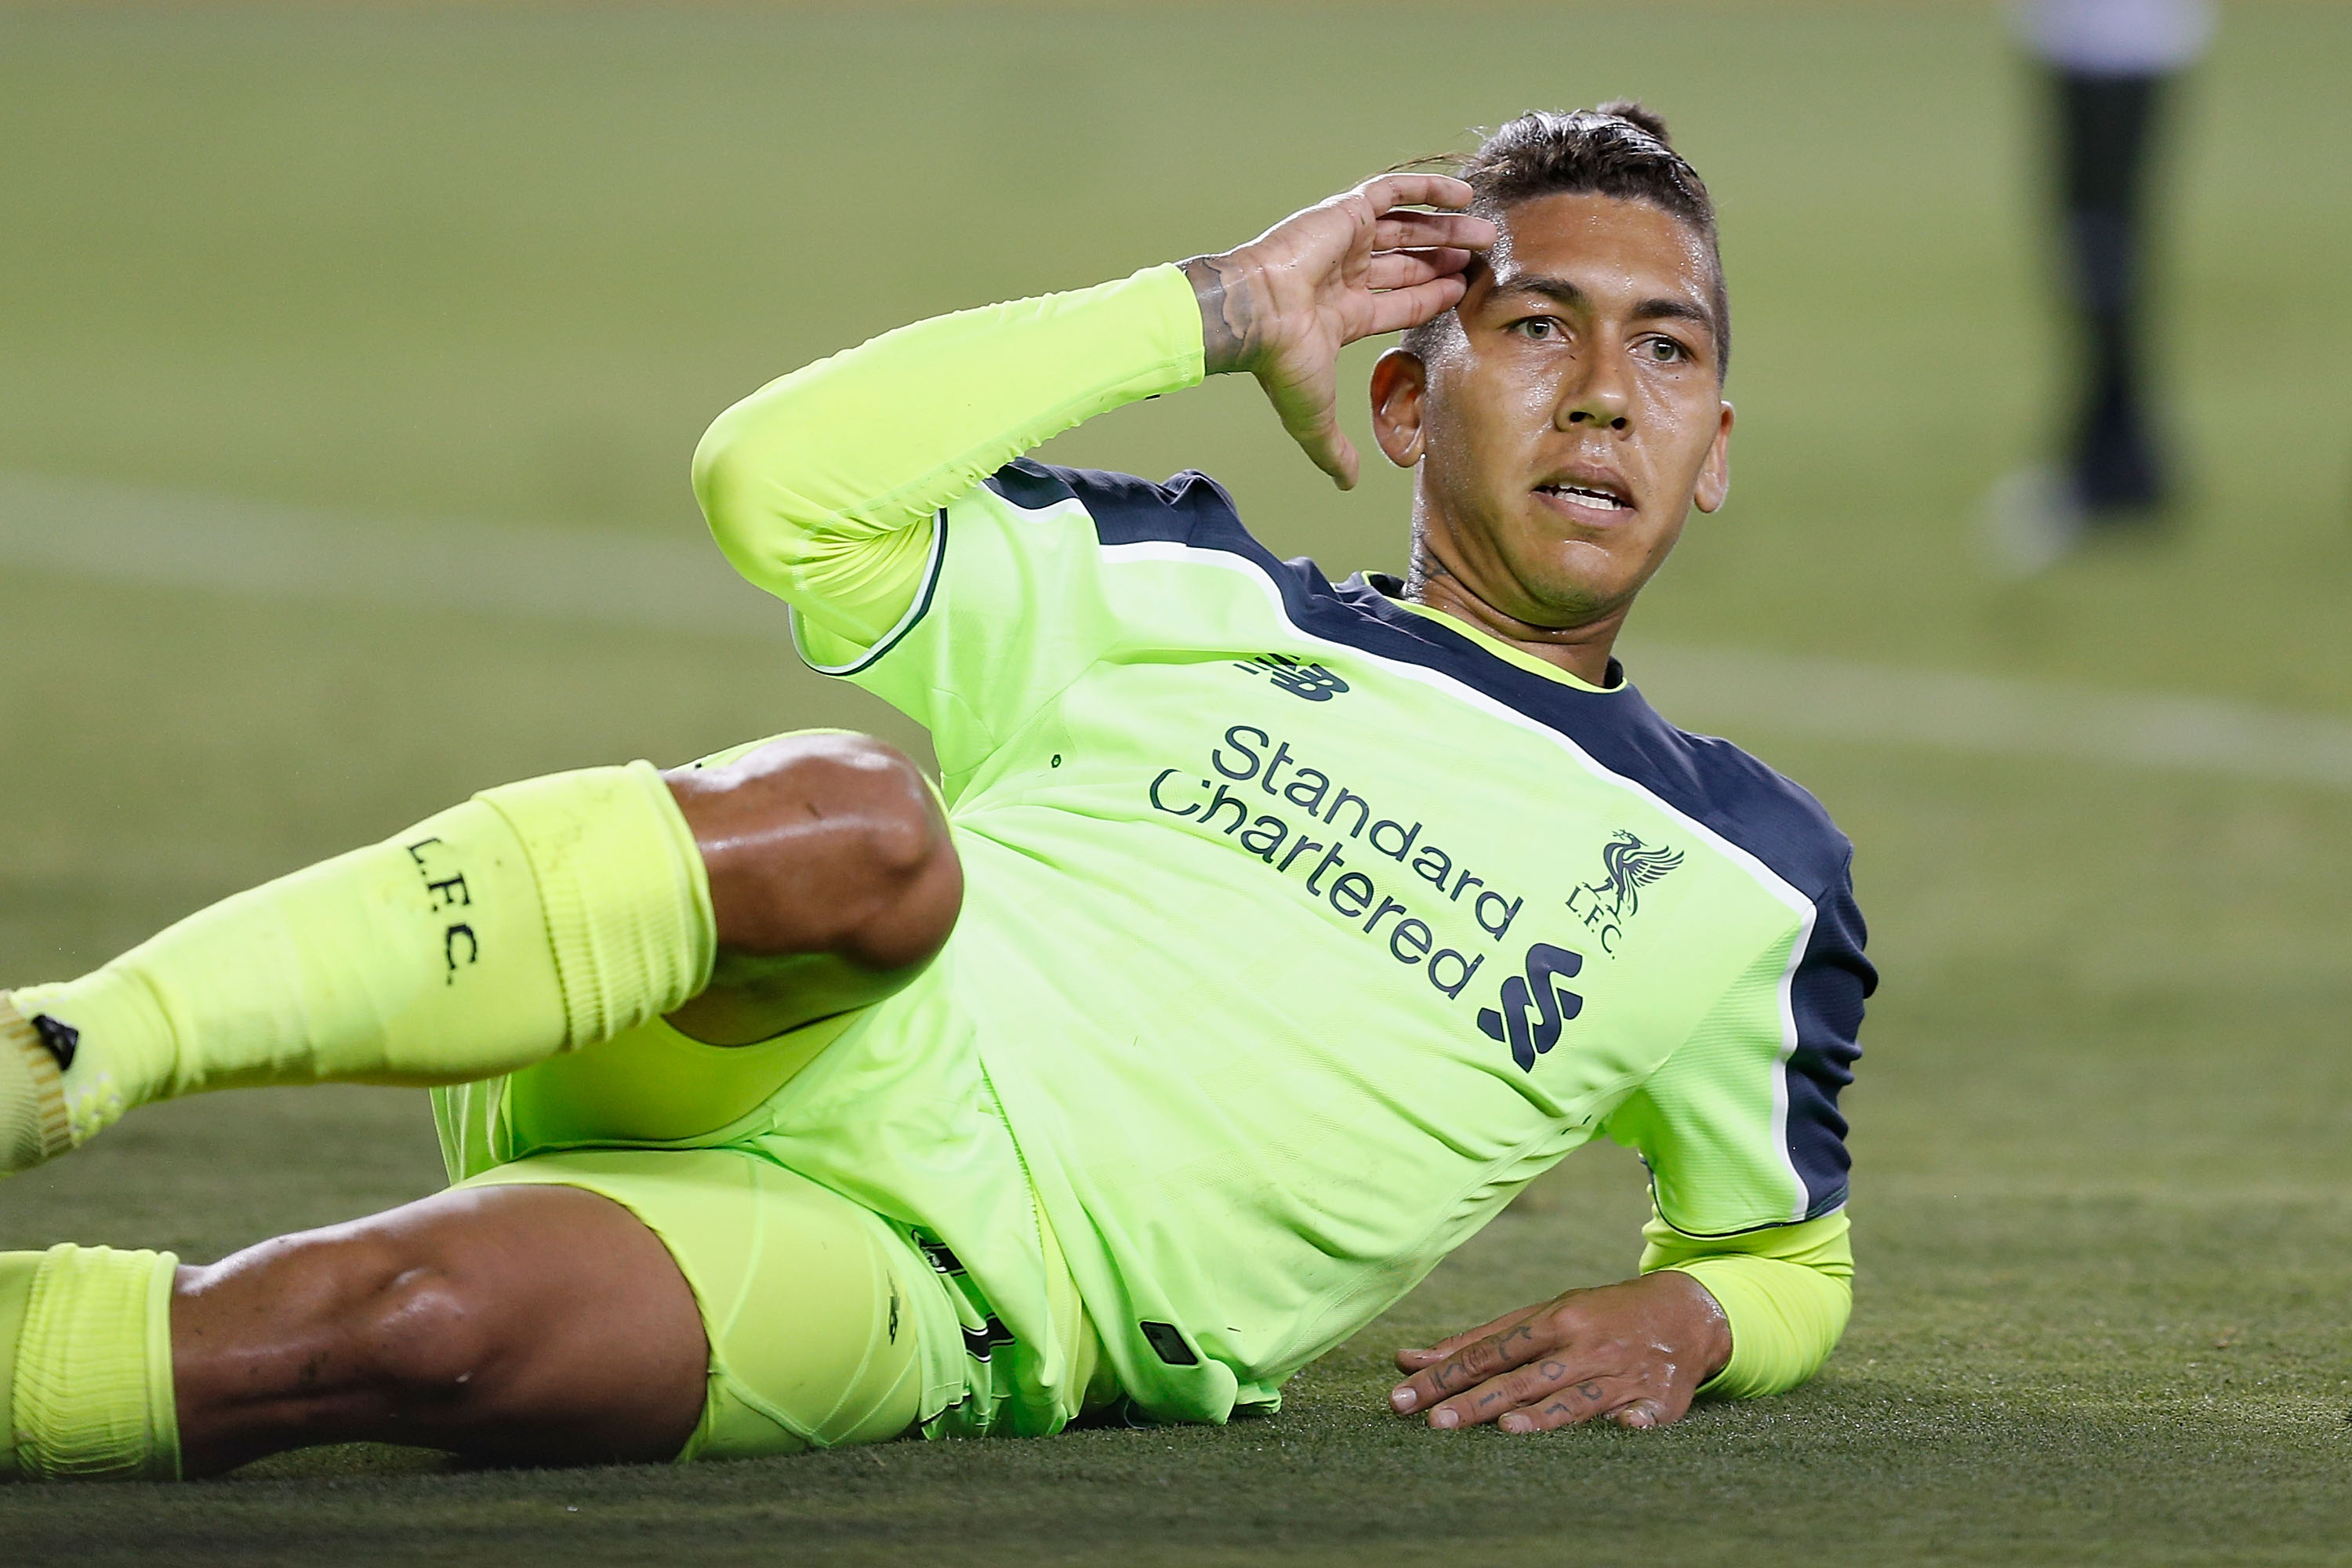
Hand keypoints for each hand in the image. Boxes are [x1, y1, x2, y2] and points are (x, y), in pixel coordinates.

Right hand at [1182, 174, 1493, 488]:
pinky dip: (1427, 190)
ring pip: (1406, 229)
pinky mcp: (1345, 212)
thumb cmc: (1280, 361)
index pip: (1397, 302)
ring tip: (1485, 231)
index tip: (1463, 291)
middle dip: (1444, 260)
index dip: (1431, 298)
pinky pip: (1393, 191)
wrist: (1255, 315)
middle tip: (1484, 257)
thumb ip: (1333, 449)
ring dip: (1445, 230)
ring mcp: (1344, 241)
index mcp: (1340, 314)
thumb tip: (1348, 485)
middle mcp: (1343, 274)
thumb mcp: (1313, 416)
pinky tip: (1463, 196)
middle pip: (1406, 263)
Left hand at [1387, 1270, 1730, 1432]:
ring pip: (1577, 1399)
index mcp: (1554, 1322)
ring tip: (1507, 1430)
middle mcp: (1584, 1347)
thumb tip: (1408, 1359)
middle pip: (1523, 1379)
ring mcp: (1622, 1374)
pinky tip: (1623, 1428)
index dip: (1444, 1375)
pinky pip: (1645, 1414)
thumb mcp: (1541, 1317)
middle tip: (1435, 1422)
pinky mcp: (1660, 1400)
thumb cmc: (1595, 1317)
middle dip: (1477, 1402)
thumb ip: (1478, 1342)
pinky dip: (1635, 1421)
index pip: (1488, 1353)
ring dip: (1545, 1415)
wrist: (1682, 1313)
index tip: (1404, 1396)